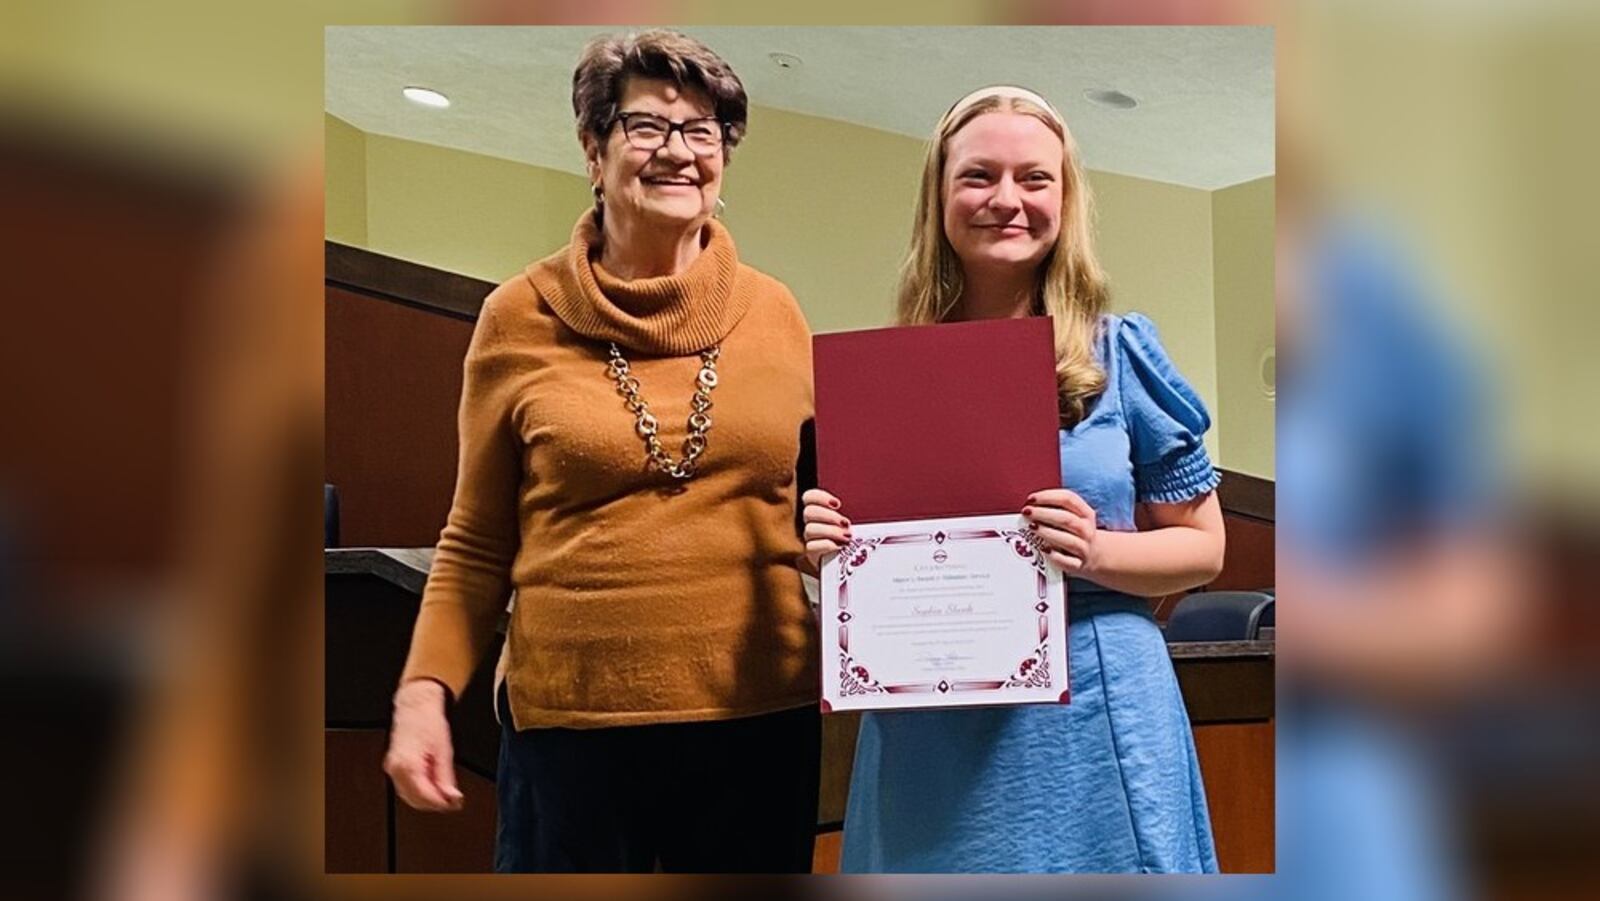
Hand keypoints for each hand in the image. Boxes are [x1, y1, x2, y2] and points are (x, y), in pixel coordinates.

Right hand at [382, 679, 464, 811]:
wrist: (416, 706)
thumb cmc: (428, 721)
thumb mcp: (444, 750)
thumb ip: (446, 777)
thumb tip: (452, 797)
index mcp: (407, 764)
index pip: (423, 796)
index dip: (441, 804)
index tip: (455, 804)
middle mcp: (395, 768)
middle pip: (415, 800)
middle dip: (435, 803)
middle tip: (453, 801)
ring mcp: (392, 768)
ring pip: (409, 796)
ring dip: (427, 799)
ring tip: (445, 793)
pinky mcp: (393, 767)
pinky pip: (406, 787)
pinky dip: (420, 791)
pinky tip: (433, 785)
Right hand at [801, 488, 851, 571]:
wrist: (856, 567)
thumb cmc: (858, 542)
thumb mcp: (859, 523)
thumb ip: (856, 512)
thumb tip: (873, 502)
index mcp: (821, 513)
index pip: (809, 498)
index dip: (819, 497)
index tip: (837, 504)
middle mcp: (814, 525)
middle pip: (809, 512)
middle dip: (829, 516)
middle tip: (846, 523)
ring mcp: (812, 540)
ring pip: (809, 529)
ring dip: (830, 531)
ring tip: (846, 537)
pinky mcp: (813, 556)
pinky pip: (811, 547)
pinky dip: (825, 545)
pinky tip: (837, 548)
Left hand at [1022, 488, 1099, 574]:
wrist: (1092, 555)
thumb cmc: (1073, 532)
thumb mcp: (1071, 516)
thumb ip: (1054, 509)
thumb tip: (1030, 507)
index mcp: (1086, 514)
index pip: (1069, 499)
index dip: (1049, 496)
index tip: (1031, 499)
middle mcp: (1087, 530)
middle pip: (1067, 519)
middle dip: (1044, 514)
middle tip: (1027, 512)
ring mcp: (1084, 548)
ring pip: (1068, 540)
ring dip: (1048, 532)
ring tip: (1031, 527)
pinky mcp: (1078, 565)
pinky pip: (1066, 561)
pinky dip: (1054, 556)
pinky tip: (1043, 549)